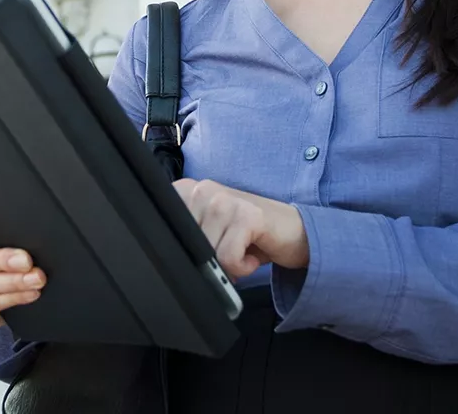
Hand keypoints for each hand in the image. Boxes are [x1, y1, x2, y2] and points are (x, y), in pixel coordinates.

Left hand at [173, 179, 309, 279]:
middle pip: (185, 245)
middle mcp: (202, 190)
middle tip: (230, 251)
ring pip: (206, 254)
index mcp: (187, 191)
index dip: (182, 251)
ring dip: (228, 266)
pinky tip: (253, 254)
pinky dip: (243, 268)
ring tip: (243, 250)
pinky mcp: (247, 215)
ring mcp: (224, 200)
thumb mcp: (209, 233)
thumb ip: (185, 238)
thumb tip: (166, 264)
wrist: (294, 231)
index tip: (206, 249)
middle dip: (207, 261)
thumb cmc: (249, 235)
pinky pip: (228, 258)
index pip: (163, 230)